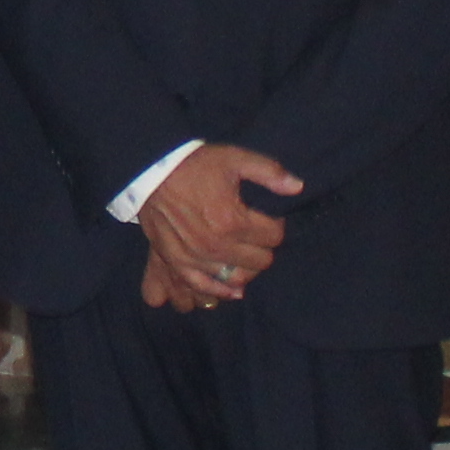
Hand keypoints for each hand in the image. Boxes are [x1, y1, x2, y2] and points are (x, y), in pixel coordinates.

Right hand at [139, 145, 299, 304]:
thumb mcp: (235, 158)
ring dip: (246, 267)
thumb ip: (269, 172)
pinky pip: (205, 287)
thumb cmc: (195, 165)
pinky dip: (221, 290)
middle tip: (255, 234)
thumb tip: (298, 187)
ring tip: (243, 252)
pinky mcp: (179, 263)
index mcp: (233, 220)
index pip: (275, 237)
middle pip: (261, 261)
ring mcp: (197, 258)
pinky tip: (232, 288)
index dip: (276, 226)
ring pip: (238, 278)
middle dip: (263, 247)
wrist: (152, 172)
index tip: (267, 218)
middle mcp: (216, 245)